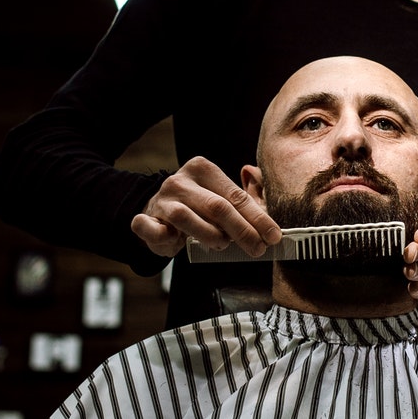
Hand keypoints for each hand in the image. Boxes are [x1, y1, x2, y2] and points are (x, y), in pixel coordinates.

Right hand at [131, 157, 281, 260]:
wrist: (156, 212)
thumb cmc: (197, 207)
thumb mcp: (221, 195)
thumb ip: (247, 197)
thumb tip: (268, 204)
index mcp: (202, 169)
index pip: (235, 195)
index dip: (257, 218)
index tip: (273, 236)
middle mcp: (180, 181)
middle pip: (216, 207)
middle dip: (242, 231)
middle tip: (257, 248)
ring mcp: (161, 200)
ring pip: (186, 218)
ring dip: (209, 235)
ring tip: (222, 245)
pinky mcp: (144, 219)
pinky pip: (150, 228)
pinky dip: (162, 237)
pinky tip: (174, 242)